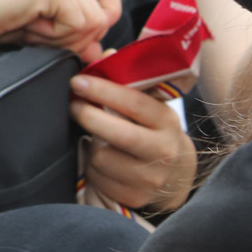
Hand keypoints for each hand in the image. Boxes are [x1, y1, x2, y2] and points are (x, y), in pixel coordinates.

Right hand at [0, 0, 121, 62]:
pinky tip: (27, 24)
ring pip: (94, 22)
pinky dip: (54, 36)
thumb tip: (99, 52)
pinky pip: (77, 24)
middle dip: (78, 37)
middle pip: (106, 12)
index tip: (79, 35)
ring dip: (63, 38)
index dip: (105, 16)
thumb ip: (72, 34)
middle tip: (41, 33)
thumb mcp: (40, 27)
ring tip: (30, 27)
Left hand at [72, 74, 197, 212]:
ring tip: (94, 138)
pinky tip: (100, 161)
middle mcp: (163, 151)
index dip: (103, 90)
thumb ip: (130, 82)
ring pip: (102, 158)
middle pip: (118, 134)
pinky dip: (93, 168)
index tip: (78, 82)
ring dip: (90, 145)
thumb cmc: (156, 132)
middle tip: (74, 105)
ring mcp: (150, 178)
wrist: (178, 175)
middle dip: (89, 116)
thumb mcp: (152, 105)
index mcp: (167, 122)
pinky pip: (99, 180)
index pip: (134, 103)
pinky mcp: (136, 196)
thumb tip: (107, 55)